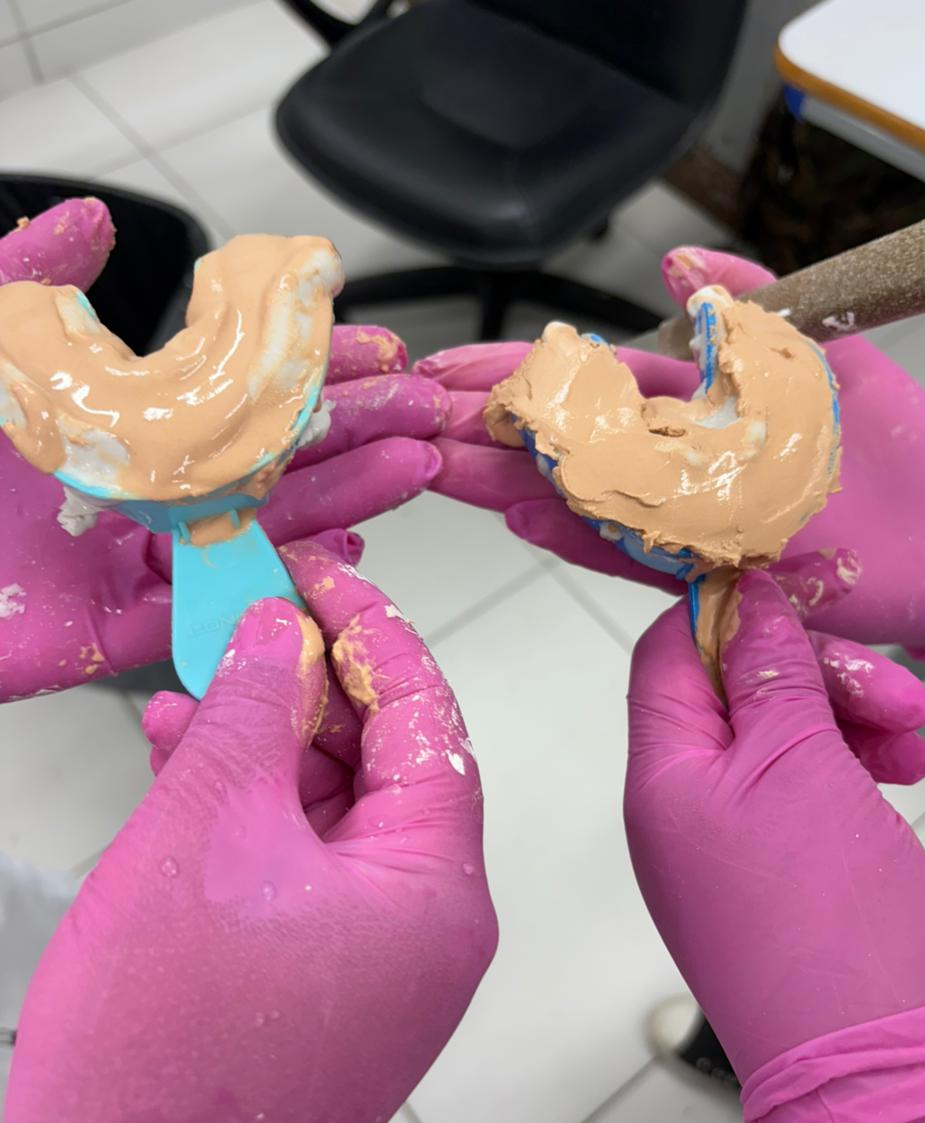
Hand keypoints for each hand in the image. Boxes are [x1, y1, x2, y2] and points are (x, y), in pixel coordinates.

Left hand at [0, 214, 448, 702]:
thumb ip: (29, 278)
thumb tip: (92, 224)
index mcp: (112, 430)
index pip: (230, 397)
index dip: (301, 370)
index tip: (369, 346)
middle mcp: (134, 497)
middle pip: (265, 465)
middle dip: (351, 432)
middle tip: (422, 410)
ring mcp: (129, 566)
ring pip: (256, 534)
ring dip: (344, 500)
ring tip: (414, 465)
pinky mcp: (113, 633)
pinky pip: (211, 615)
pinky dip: (282, 589)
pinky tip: (348, 558)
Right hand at [0, 540, 495, 1122]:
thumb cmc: (158, 1043)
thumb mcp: (204, 832)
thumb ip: (255, 710)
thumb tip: (280, 626)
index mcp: (435, 890)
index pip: (428, 721)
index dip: (370, 632)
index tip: (313, 573)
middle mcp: (428, 929)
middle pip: (382, 765)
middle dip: (305, 690)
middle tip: (240, 625)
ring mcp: (378, 968)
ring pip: (330, 818)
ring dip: (265, 750)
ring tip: (189, 697)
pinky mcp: (322, 992)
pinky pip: (299, 874)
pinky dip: (249, 819)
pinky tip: (184, 769)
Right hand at [420, 247, 924, 659]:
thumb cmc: (900, 457)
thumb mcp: (826, 352)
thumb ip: (751, 305)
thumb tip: (680, 258)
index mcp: (696, 402)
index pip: (587, 381)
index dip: (516, 374)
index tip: (447, 366)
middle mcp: (675, 461)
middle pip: (560, 440)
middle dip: (482, 427)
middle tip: (406, 416)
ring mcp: (679, 517)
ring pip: (574, 494)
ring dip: (501, 479)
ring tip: (430, 464)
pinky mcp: (699, 569)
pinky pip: (621, 550)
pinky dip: (571, 533)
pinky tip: (515, 516)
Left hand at [624, 572, 924, 1122]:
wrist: (876, 1074)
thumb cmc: (831, 921)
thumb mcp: (800, 769)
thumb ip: (767, 676)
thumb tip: (742, 601)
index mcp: (660, 777)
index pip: (667, 656)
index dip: (730, 615)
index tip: (809, 601)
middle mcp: (679, 809)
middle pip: (730, 693)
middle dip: (815, 674)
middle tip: (899, 693)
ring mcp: (726, 847)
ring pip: (776, 740)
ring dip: (845, 718)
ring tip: (912, 738)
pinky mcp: (776, 877)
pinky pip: (800, 792)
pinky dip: (850, 768)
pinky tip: (898, 774)